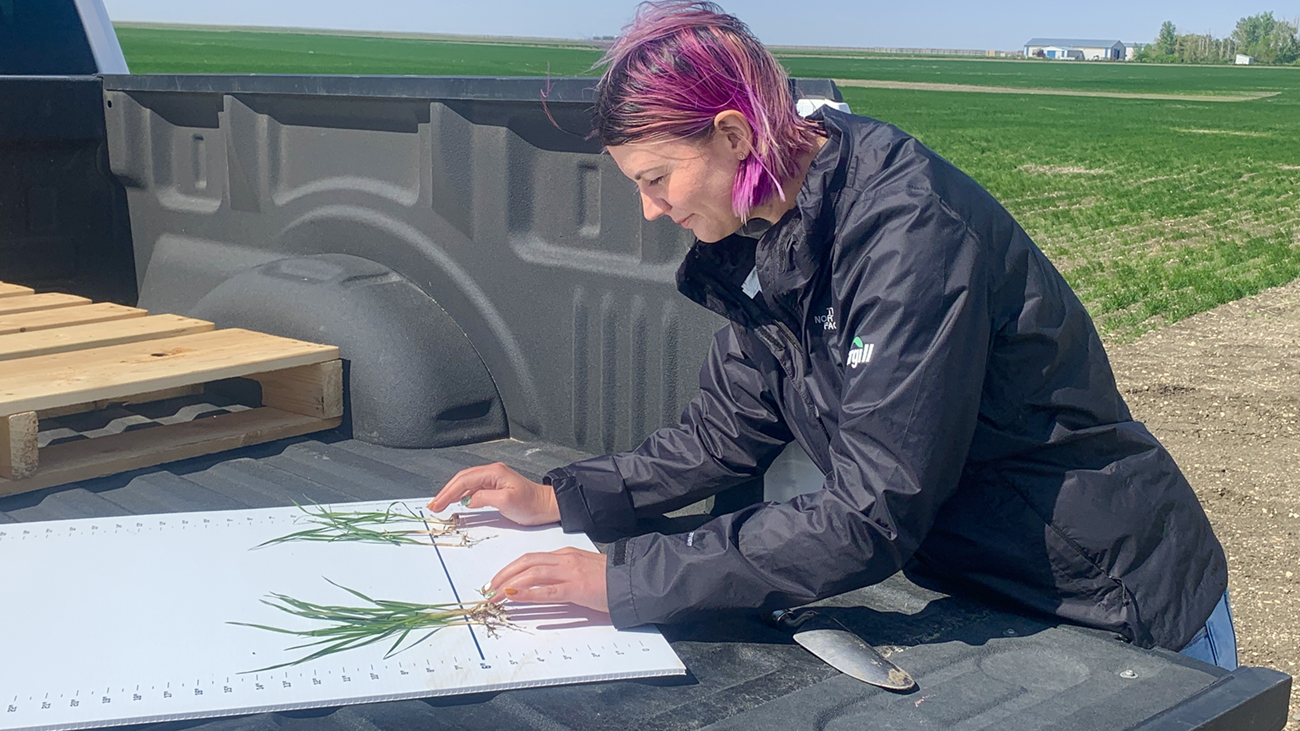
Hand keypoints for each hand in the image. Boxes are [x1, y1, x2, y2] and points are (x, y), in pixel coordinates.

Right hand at [427, 462, 560, 525]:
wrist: (547, 506)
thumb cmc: (531, 504)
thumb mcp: (507, 502)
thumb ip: (484, 498)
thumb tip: (468, 500)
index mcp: (494, 472)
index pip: (464, 480)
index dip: (448, 492)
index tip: (437, 504)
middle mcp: (492, 472)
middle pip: (462, 479)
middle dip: (446, 492)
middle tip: (433, 506)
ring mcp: (493, 479)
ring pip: (466, 484)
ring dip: (452, 493)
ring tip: (440, 505)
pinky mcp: (495, 487)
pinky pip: (473, 489)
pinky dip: (462, 496)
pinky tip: (456, 503)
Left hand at [488, 547, 608, 612]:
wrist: (632, 580)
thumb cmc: (610, 579)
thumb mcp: (583, 570)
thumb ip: (564, 574)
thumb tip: (542, 585)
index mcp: (565, 554)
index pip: (531, 558)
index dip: (510, 568)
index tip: (497, 580)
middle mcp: (564, 559)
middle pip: (526, 562)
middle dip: (504, 575)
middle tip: (489, 588)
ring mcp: (570, 572)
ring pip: (532, 574)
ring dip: (509, 585)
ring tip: (496, 596)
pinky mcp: (576, 588)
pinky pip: (547, 590)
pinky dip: (528, 593)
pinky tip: (515, 596)